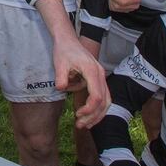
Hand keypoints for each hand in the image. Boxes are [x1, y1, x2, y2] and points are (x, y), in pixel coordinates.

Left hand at [37, 0, 110, 128]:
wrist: (67, 40)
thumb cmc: (63, 51)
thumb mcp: (59, 63)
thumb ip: (61, 77)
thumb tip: (61, 89)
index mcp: (92, 71)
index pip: (97, 96)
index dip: (89, 109)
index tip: (78, 115)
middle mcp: (100, 74)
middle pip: (104, 101)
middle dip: (94, 116)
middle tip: (80, 125)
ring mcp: (101, 76)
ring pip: (107, 101)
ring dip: (97, 115)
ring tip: (83, 124)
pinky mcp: (98, 78)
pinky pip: (102, 96)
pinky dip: (97, 108)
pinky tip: (86, 115)